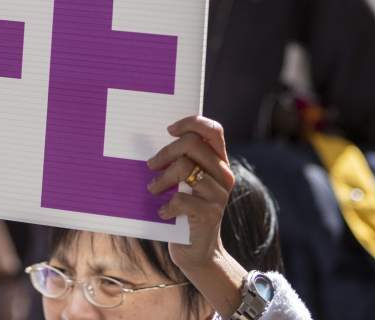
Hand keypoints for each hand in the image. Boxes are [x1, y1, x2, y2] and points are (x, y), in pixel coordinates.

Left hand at [146, 115, 236, 273]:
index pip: (213, 130)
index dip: (192, 122)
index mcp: (218, 162)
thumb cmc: (184, 211)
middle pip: (193, 144)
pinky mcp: (210, 214)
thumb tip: (150, 139)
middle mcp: (223, 175)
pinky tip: (163, 212)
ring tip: (153, 190)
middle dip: (165, 152)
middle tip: (151, 165)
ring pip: (184, 168)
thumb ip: (180, 161)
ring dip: (161, 179)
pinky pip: (181, 198)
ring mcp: (219, 195)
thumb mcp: (185, 182)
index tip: (169, 129)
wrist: (198, 251)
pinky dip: (166, 205)